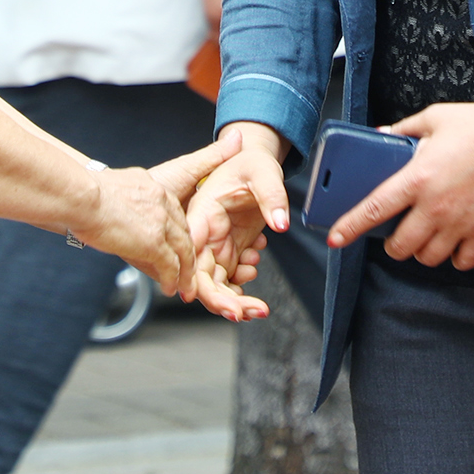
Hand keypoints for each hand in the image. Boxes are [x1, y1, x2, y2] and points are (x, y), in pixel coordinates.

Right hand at [73, 136, 238, 299]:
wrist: (81, 197)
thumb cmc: (84, 192)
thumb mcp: (113, 187)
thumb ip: (124, 199)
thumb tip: (117, 211)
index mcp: (153, 188)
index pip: (175, 213)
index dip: (178, 232)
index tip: (178, 245)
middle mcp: (162, 203)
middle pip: (184, 232)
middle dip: (187, 253)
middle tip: (189, 269)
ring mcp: (161, 223)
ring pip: (184, 251)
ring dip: (186, 273)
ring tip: (185, 287)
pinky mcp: (154, 243)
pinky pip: (171, 266)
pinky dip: (172, 280)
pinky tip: (170, 289)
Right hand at [187, 122, 291, 313]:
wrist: (255, 161)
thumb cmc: (251, 162)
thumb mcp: (263, 172)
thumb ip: (272, 196)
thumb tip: (280, 223)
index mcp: (202, 214)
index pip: (193, 255)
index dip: (199, 284)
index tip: (222, 304)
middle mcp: (204, 234)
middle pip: (202, 278)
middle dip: (223, 302)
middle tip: (251, 313)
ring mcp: (215, 244)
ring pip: (216, 284)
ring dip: (235, 299)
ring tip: (260, 306)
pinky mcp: (228, 249)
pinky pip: (228, 278)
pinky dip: (241, 283)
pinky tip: (255, 263)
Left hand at [329, 102, 473, 269]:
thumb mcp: (433, 118)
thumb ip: (402, 129)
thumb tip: (381, 134)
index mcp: (417, 178)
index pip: (373, 210)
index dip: (350, 227)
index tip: (335, 239)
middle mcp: (435, 206)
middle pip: (400, 246)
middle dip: (392, 245)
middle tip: (395, 234)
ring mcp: (461, 222)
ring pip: (429, 258)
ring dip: (422, 252)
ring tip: (425, 237)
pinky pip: (463, 262)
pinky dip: (456, 259)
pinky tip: (454, 245)